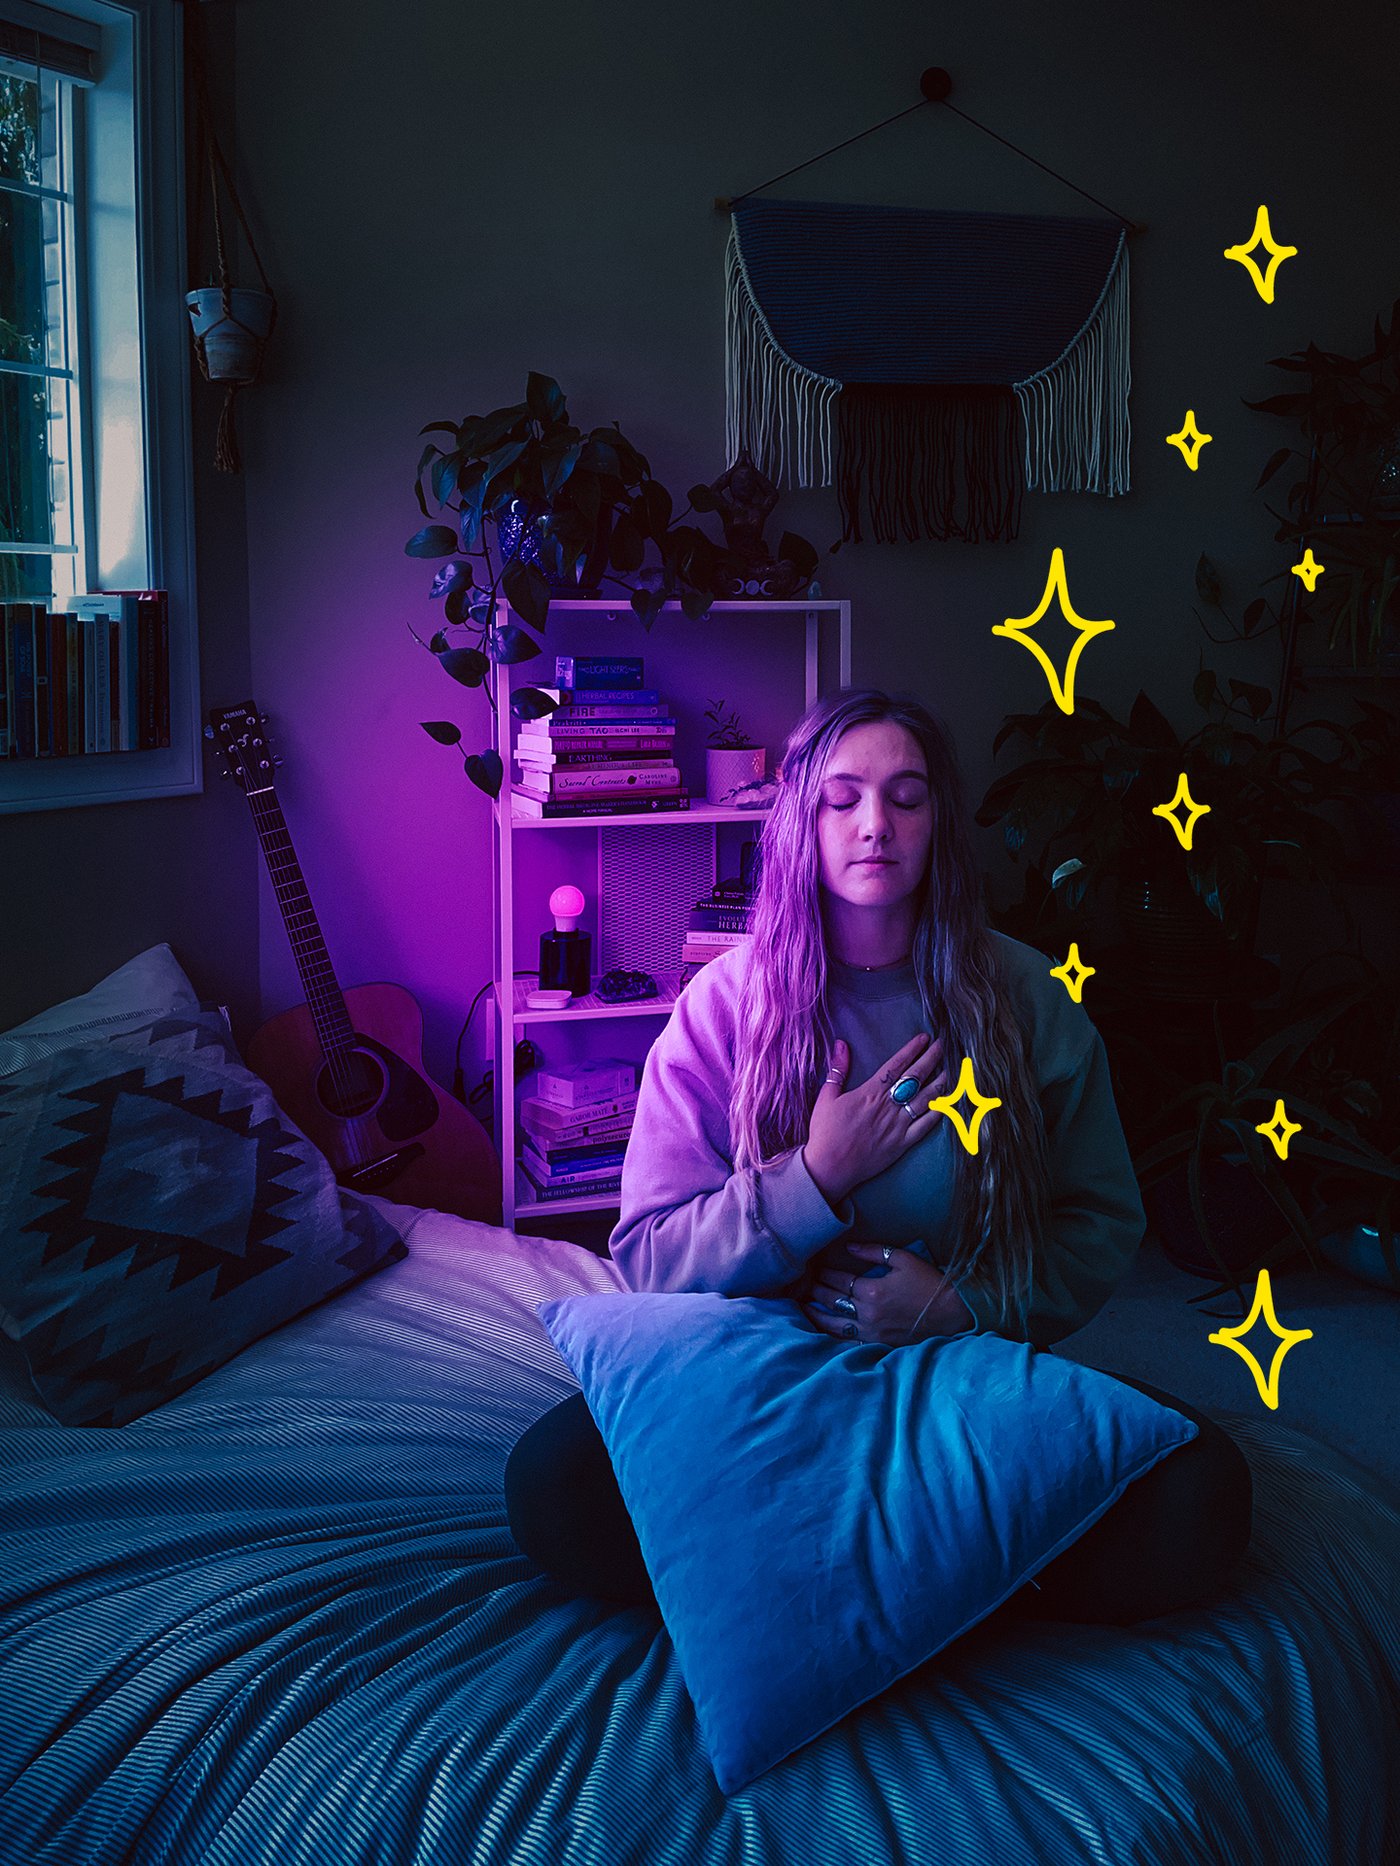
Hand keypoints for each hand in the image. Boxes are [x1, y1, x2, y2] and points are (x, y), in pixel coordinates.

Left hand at [801, 1243, 972, 1347]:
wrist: (952, 1313)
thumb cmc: (929, 1283)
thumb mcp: (903, 1259)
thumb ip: (874, 1252)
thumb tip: (850, 1247)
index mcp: (872, 1291)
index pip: (839, 1280)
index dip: (826, 1273)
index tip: (816, 1267)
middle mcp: (867, 1313)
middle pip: (832, 1301)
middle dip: (817, 1290)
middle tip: (806, 1284)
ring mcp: (871, 1332)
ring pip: (834, 1324)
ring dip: (817, 1314)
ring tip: (804, 1308)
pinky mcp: (878, 1344)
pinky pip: (848, 1342)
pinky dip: (833, 1335)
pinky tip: (824, 1331)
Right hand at [803, 1032, 948, 1207]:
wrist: (830, 1168)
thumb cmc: (825, 1133)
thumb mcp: (826, 1098)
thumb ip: (837, 1070)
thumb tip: (841, 1044)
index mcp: (869, 1093)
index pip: (896, 1066)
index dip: (911, 1050)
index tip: (924, 1038)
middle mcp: (887, 1106)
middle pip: (915, 1078)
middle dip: (931, 1059)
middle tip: (943, 1046)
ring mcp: (897, 1126)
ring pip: (925, 1100)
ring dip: (939, 1083)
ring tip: (949, 1070)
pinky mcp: (902, 1144)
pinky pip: (925, 1126)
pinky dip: (938, 1113)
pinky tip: (946, 1103)